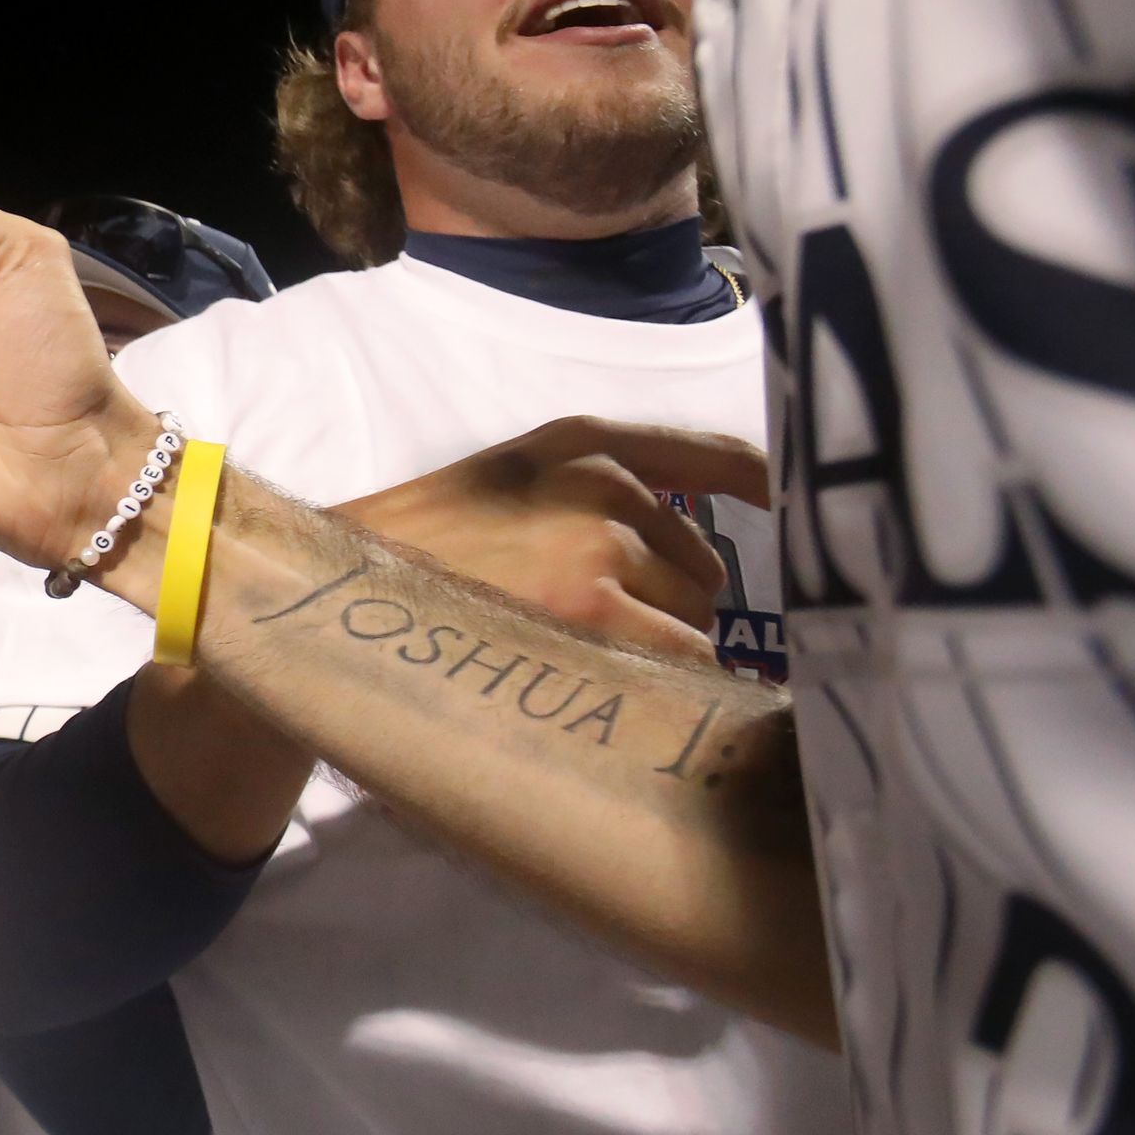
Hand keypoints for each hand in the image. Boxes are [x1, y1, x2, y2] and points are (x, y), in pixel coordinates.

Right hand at [339, 418, 763, 662]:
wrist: (328, 597)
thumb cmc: (418, 554)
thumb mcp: (507, 485)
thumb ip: (598, 493)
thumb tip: (720, 550)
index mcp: (582, 441)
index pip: (724, 458)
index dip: (776, 496)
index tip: (805, 528)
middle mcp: (604, 483)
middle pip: (708, 570)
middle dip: (670, 610)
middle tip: (587, 634)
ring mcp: (604, 549)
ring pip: (697, 626)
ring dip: (657, 657)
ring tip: (572, 663)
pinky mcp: (599, 616)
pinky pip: (684, 668)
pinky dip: (654, 693)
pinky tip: (588, 691)